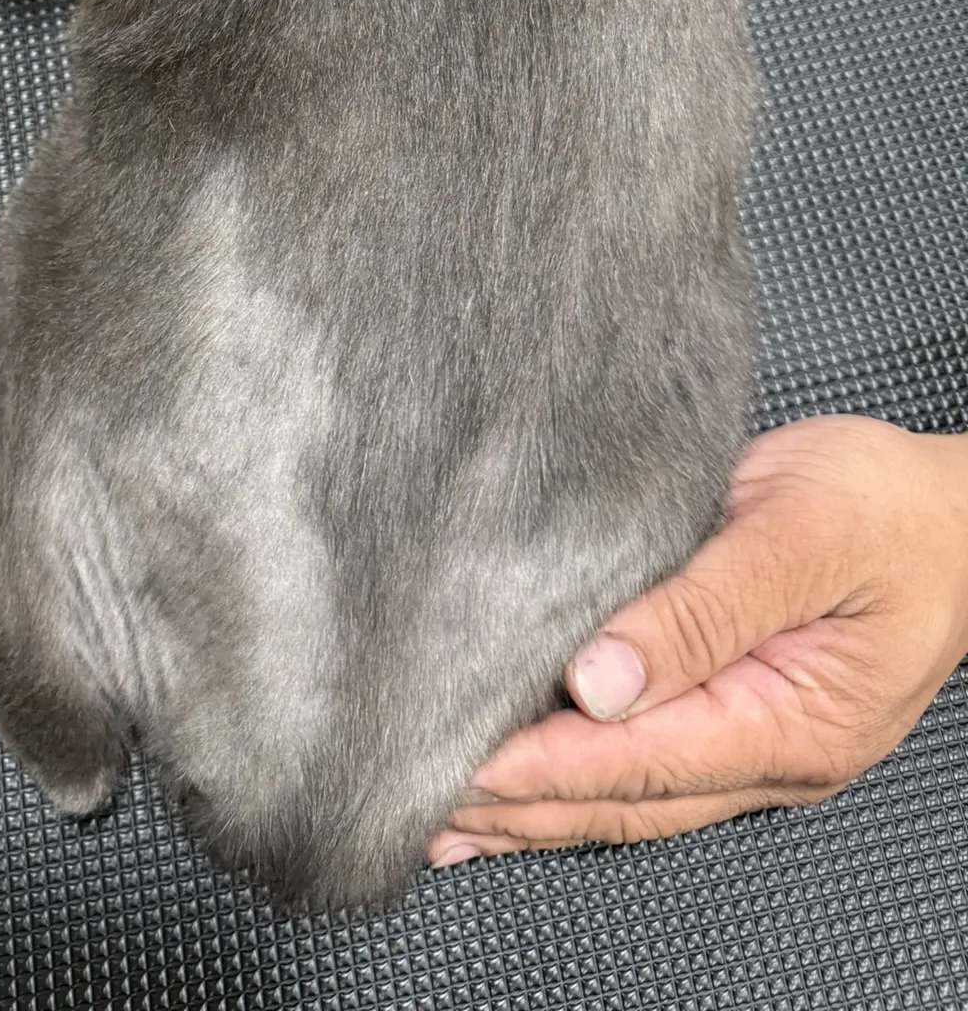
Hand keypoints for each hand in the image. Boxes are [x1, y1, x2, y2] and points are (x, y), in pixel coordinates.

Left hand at [429, 415, 967, 865]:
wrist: (958, 513)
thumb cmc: (892, 511)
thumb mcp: (801, 534)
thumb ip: (704, 606)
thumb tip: (600, 679)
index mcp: (793, 721)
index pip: (641, 762)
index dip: (543, 766)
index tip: (457, 762)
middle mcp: (772, 754)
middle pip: (625, 800)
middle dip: (519, 807)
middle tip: (413, 798)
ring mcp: (758, 745)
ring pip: (630, 797)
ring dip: (538, 809)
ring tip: (442, 815)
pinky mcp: (739, 712)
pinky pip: (646, 766)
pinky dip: (575, 779)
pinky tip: (522, 784)